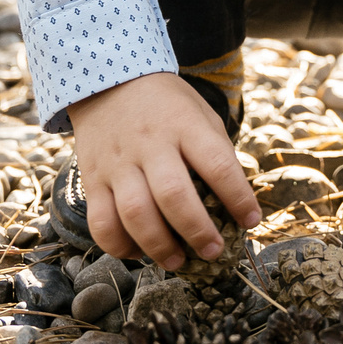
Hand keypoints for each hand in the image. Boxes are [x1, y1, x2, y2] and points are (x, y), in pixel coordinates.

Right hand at [67, 72, 262, 270]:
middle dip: (197, 231)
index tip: (250, 221)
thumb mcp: (199, 114)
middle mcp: (150, 144)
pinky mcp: (92, 179)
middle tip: (213, 252)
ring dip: (159, 246)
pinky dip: (119, 246)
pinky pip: (101, 222)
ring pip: (135, 214)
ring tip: (178, 262)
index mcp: (184, 125)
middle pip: (173, 195)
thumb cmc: (166, 105)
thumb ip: (215, 153)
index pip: (217, 164)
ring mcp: (117, 163)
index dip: (238, 197)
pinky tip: (138, 252)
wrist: (108, 81)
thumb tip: (233, 205)